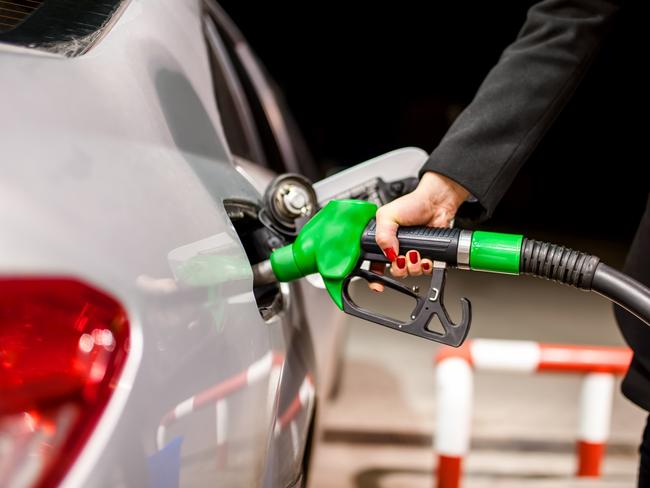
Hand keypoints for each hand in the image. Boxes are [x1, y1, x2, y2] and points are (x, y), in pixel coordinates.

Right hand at [368, 172, 469, 290]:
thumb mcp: (388, 215)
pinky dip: (426, 266)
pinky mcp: (427, 255)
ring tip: (415, 254)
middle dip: (398, 268)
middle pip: (393, 271)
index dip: (374, 277)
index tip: (377, 285)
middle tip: (401, 258)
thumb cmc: (413, 204)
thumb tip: (387, 254)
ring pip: (410, 273)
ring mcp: (412, 253)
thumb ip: (382, 235)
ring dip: (413, 266)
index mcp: (383, 240)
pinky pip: (425, 270)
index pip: (374, 263)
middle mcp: (397, 249)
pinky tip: (426, 257)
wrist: (436, 203)